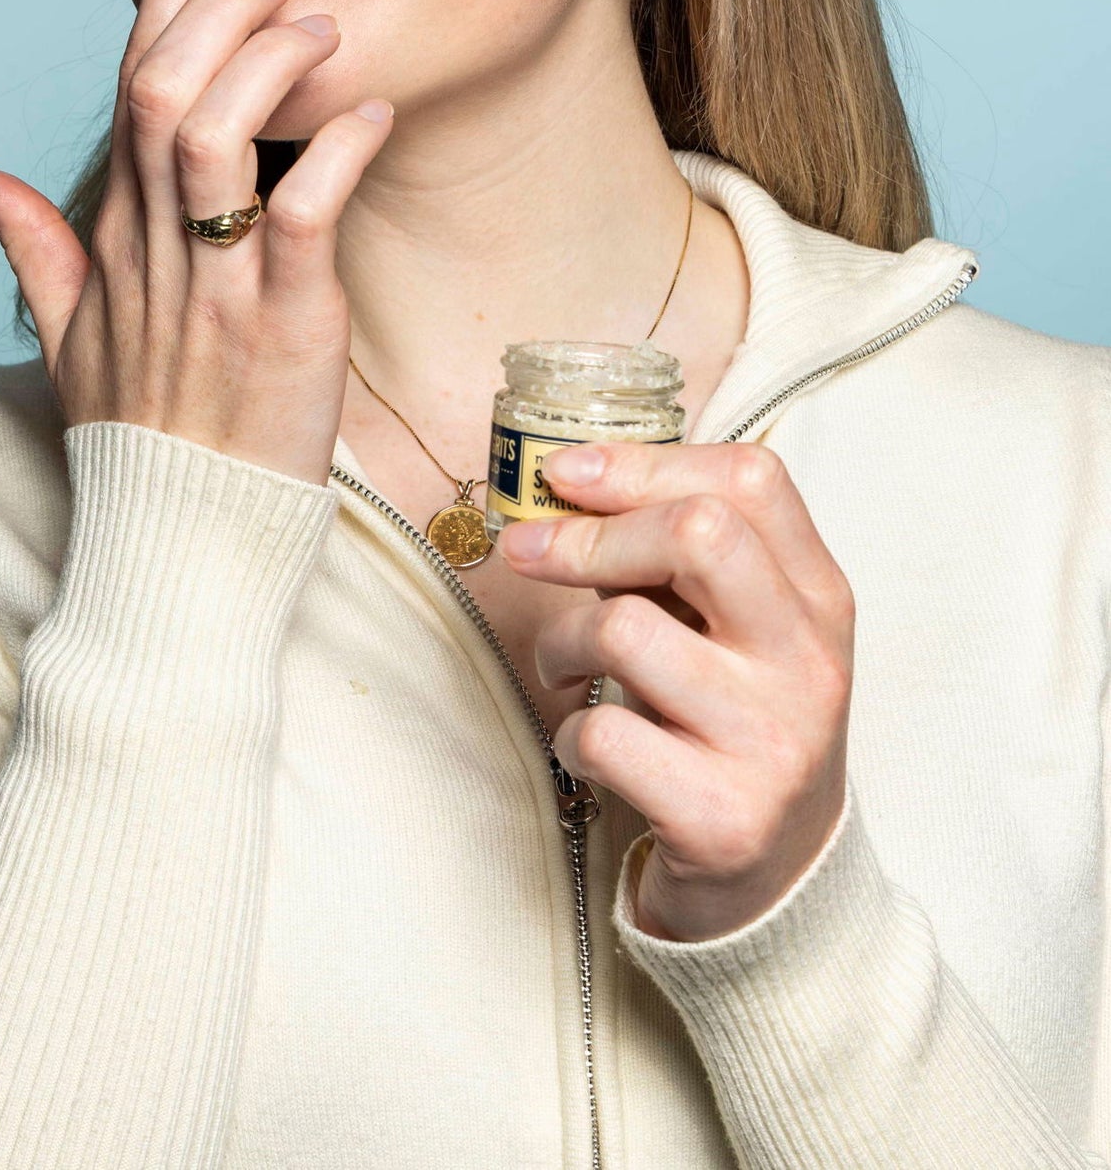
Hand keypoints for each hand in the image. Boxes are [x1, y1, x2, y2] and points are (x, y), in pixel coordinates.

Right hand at [0, 0, 394, 483]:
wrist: (179, 540)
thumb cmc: (136, 429)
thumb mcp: (68, 328)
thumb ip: (26, 237)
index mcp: (116, 229)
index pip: (132, 78)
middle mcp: (158, 245)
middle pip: (162, 88)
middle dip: (214, 4)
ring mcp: (218, 286)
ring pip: (215, 138)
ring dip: (267, 67)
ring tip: (321, 30)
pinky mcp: (286, 329)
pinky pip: (304, 221)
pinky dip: (337, 158)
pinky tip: (372, 119)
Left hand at [498, 440, 853, 940]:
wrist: (780, 884)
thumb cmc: (732, 724)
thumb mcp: (735, 629)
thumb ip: (677, 556)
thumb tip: (567, 484)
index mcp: (819, 596)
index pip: (749, 480)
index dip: (643, 463)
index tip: (566, 475)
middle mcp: (808, 660)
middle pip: (697, 533)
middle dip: (589, 535)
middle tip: (528, 551)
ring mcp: (772, 741)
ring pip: (626, 630)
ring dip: (560, 642)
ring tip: (562, 667)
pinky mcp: (723, 818)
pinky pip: (604, 734)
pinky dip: (569, 732)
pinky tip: (588, 746)